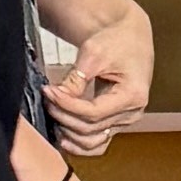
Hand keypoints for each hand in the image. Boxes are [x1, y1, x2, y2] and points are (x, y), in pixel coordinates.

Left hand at [45, 0, 155, 144]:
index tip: (49, 92)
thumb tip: (57, 97)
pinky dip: (79, 143)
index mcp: (132, 96)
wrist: (129, 37)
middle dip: (64, 116)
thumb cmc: (117, 41)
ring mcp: (125, 120)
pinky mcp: (117, 121)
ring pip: (93, 141)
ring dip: (69, 132)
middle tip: (47, 98)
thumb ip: (76, 79)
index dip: (67, 105)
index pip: (93, 113)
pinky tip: (63, 136)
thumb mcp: (94, 54)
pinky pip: (98, 142)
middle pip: (91, 129)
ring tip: (53, 114)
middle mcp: (132, 113)